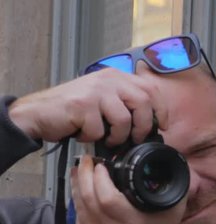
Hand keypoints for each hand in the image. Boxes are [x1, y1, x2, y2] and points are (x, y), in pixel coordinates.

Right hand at [8, 68, 167, 144]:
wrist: (37, 113)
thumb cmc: (72, 110)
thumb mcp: (103, 99)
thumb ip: (124, 102)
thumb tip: (150, 123)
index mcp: (116, 76)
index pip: (150, 88)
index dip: (161, 109)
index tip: (162, 124)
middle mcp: (108, 79)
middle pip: (143, 102)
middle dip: (143, 126)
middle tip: (136, 138)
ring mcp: (95, 91)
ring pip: (124, 119)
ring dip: (118, 135)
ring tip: (107, 138)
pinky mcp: (82, 105)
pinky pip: (100, 130)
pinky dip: (93, 138)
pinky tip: (83, 133)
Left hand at [70, 155, 185, 223]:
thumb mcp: (173, 212)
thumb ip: (172, 189)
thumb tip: (170, 165)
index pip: (108, 197)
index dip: (99, 177)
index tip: (101, 165)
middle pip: (89, 199)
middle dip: (85, 175)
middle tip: (86, 161)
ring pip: (79, 208)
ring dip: (77, 186)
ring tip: (79, 171)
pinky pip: (78, 220)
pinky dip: (77, 203)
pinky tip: (79, 192)